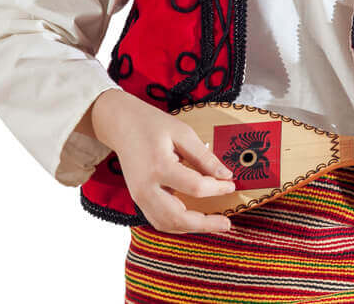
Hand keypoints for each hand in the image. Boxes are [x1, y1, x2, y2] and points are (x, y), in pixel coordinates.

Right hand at [89, 89, 237, 233]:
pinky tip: (194, 220)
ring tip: (214, 224)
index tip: (232, 184)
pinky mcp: (138, 199)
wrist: (121, 125)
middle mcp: (146, 188)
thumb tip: (226, 175)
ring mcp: (139, 197)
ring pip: (166, 224)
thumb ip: (204, 157)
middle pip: (177, 217)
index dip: (218, 189)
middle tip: (227, 223)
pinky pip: (158, 220)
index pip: (195, 187)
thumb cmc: (152, 125)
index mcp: (159, 167)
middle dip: (205, 224)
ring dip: (191, 228)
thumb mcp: (183, 133)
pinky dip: (178, 224)